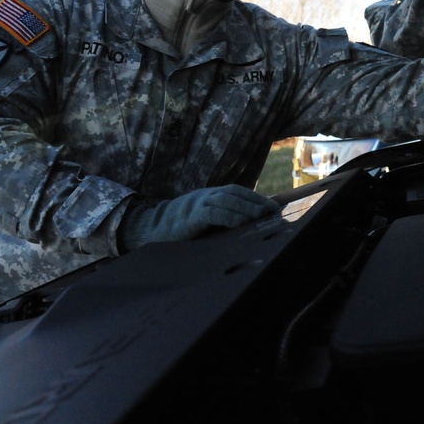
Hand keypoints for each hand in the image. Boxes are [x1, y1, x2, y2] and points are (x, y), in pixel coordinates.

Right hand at [119, 185, 280, 251]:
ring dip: (246, 207)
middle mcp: (204, 196)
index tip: (273, 206)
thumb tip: (250, 227)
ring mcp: (195, 204)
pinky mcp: (189, 218)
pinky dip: (228, 216)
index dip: (256, 198)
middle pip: (234, 193)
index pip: (237, 191)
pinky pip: (211, 213)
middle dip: (255, 201)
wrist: (150, 232)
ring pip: (225, 200)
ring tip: (262, 216)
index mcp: (209, 196)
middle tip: (272, 211)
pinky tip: (241, 222)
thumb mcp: (204, 221)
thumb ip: (222, 220)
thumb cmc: (181, 230)